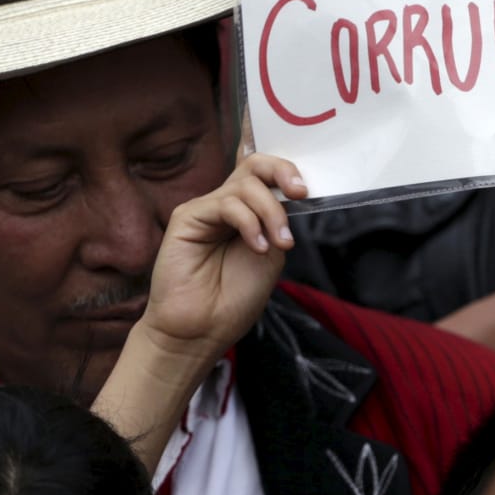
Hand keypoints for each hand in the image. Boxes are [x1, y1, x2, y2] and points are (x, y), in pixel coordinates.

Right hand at [138, 153, 306, 360]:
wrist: (203, 329)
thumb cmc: (235, 298)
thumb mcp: (272, 254)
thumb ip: (278, 221)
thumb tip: (290, 194)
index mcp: (248, 213)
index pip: (265, 174)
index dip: (286, 170)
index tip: (307, 190)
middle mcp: (226, 205)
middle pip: (254, 165)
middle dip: (282, 171)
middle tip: (300, 193)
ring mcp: (206, 209)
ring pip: (246, 185)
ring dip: (271, 212)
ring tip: (278, 244)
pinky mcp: (187, 216)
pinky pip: (226, 203)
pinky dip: (250, 223)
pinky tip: (257, 247)